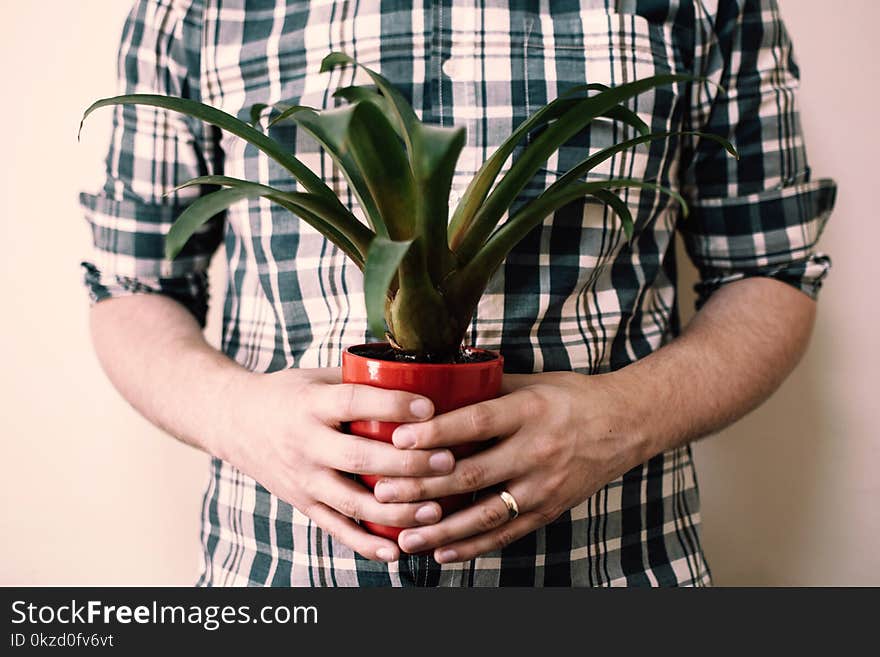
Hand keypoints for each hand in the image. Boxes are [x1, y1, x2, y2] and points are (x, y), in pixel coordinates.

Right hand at [214, 367, 455, 562]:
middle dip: (406, 464)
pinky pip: (336, 528)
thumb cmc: (288, 394)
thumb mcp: (317, 377)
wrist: (234, 422)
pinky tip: (396, 551)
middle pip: (358, 458)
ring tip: (434, 511)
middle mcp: (304, 443)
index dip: (392, 405)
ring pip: (351, 501)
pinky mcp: (302, 502)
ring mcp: (302, 478)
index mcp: (311, 404)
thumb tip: (419, 370)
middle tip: (446, 461)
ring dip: (396, 510)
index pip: (353, 402)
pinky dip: (365, 544)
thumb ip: (359, 378)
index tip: (429, 408)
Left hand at [372, 371, 651, 562]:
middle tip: (383, 493)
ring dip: (441, 529)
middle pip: (471, 473)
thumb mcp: (533, 382)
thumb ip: (487, 389)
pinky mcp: (549, 510)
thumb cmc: (573, 398)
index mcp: (529, 411)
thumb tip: (435, 385)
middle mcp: (536, 450)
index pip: (475, 423)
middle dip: (422, 486)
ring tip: (405, 537)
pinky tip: (442, 553)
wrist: (626, 424)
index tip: (397, 440)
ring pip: (485, 513)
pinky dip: (473, 546)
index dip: (434, 432)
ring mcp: (544, 485)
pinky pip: (506, 534)